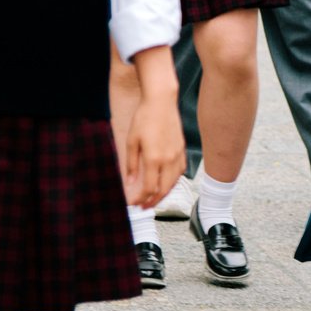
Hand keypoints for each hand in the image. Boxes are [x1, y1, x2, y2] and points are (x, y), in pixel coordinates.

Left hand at [124, 92, 185, 207]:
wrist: (161, 102)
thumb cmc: (144, 118)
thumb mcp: (131, 141)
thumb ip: (131, 164)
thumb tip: (129, 182)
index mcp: (154, 158)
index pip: (149, 188)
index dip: (141, 199)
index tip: (134, 203)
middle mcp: (168, 160)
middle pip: (162, 190)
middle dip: (152, 202)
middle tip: (143, 207)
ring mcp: (177, 155)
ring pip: (173, 183)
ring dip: (163, 195)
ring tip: (153, 199)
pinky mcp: (182, 150)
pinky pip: (179, 173)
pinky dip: (172, 182)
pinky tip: (165, 183)